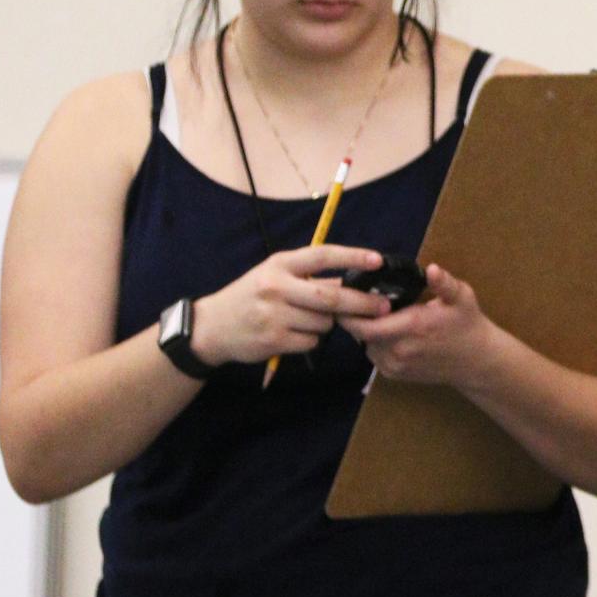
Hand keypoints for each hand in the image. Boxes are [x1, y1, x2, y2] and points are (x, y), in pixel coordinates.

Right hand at [193, 245, 391, 365]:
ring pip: (323, 322)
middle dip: (362, 303)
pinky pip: (311, 341)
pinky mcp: (273, 339)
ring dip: (328, 324)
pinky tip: (295, 334)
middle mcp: (276, 286)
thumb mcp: (275, 275)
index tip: (378, 260)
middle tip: (384, 307)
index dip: (353, 257)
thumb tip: (354, 281)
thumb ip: (309, 275)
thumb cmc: (252, 296)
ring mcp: (274, 314)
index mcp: (279, 264)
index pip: (322, 255)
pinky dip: (312, 339)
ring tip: (309, 319)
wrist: (212, 327)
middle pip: (331, 296)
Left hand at [339, 263, 499, 386]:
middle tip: (357, 301)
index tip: (350, 295)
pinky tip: (386, 331)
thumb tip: (432, 269)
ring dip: (366, 331)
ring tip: (373, 314)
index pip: (365, 325)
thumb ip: (444, 283)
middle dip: (356, 318)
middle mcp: (399, 350)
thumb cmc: (467, 324)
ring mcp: (396, 366)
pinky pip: (375, 356)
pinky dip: (375, 343)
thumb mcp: (461, 297)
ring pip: (365, 346)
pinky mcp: (396, 375)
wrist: (476, 360)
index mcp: (412, 327)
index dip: (351, 312)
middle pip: (361, 335)